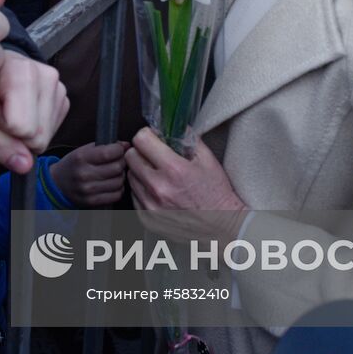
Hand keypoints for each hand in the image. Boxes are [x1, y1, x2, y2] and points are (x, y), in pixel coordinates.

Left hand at [0, 52, 69, 174]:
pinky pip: (53, 131)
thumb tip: (25, 165)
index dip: (1, 127)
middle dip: (16, 133)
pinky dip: (36, 128)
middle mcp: (45, 72)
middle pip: (37, 134)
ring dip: (26, 132)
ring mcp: (57, 84)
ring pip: (46, 136)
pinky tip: (22, 111)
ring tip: (9, 111)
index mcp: (19, 69)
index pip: (20, 126)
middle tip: (0, 113)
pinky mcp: (63, 95)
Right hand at [51, 142, 127, 206]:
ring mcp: (88, 190)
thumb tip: (127, 145)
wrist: (58, 184)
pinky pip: (116, 195)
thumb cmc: (74, 164)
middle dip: (121, 162)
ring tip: (114, 173)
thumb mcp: (84, 150)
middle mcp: (84, 174)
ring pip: (119, 182)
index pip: (109, 153)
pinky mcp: (92, 201)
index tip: (119, 149)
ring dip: (120, 176)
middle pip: (117, 168)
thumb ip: (104, 146)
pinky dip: (118, 189)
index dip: (119, 150)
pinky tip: (112, 184)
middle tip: (118, 161)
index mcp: (81, 157)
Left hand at [127, 127, 244, 211]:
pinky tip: (159, 191)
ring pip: (130, 176)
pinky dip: (143, 190)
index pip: (141, 140)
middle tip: (153, 155)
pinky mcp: (147, 219)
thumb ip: (188, 138)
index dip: (147, 135)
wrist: (222, 228)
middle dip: (140, 151)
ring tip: (158, 175)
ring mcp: (151, 206)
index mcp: (174, 170)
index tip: (153, 137)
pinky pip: (134, 196)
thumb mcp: (208, 160)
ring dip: (140, 171)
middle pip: (130, 157)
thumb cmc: (217, 194)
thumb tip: (171, 125)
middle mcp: (159, 188)